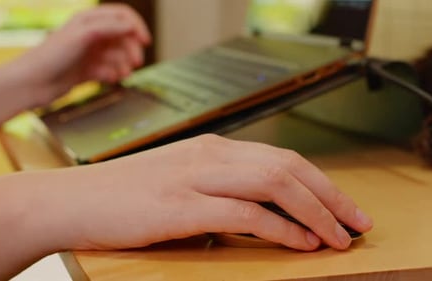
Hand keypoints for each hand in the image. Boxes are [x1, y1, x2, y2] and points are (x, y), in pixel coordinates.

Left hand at [20, 4, 150, 105]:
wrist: (33, 83)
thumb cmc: (52, 56)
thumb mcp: (84, 35)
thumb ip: (110, 28)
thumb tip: (131, 26)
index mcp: (90, 20)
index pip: (123, 16)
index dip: (137, 27)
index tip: (145, 41)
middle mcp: (92, 34)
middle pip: (124, 38)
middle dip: (131, 50)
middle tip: (136, 63)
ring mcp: (91, 53)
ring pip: (118, 56)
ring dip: (123, 64)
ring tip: (122, 75)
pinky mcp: (88, 70)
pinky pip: (109, 70)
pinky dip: (112, 74)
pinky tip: (108, 79)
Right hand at [51, 135, 372, 250]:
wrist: (72, 200)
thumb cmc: (125, 195)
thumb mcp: (180, 182)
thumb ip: (220, 189)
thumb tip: (262, 213)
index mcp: (213, 148)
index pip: (282, 159)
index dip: (321, 183)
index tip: (344, 206)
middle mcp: (210, 155)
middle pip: (289, 167)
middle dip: (331, 196)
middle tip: (359, 221)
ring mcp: (196, 177)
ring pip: (275, 184)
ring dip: (315, 211)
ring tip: (340, 236)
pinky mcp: (181, 205)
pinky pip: (246, 213)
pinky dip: (281, 228)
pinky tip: (301, 242)